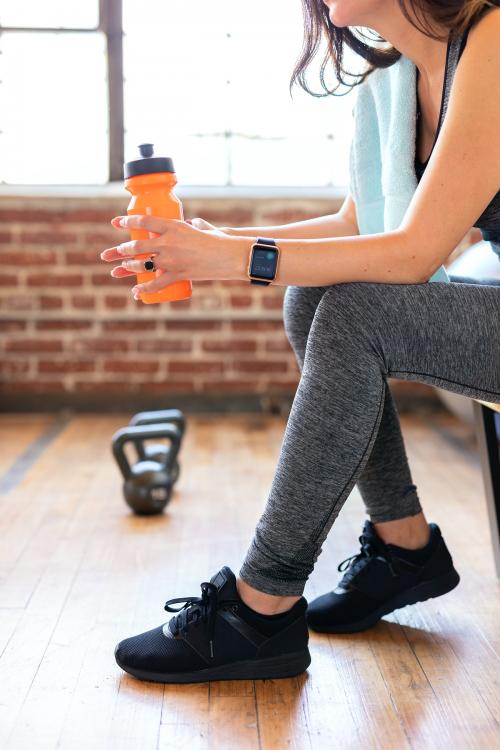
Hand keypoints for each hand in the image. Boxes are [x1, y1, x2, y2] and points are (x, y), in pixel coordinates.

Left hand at [100, 214, 245, 296]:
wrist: (229, 255)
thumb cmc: (218, 239)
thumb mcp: (201, 227)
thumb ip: (191, 225)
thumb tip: (190, 224)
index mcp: (173, 226)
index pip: (143, 221)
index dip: (127, 222)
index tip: (117, 222)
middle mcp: (169, 242)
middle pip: (138, 245)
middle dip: (122, 249)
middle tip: (115, 251)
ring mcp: (172, 260)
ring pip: (143, 264)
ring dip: (129, 266)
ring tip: (123, 267)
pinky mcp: (178, 274)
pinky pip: (156, 283)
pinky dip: (144, 288)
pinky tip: (135, 291)